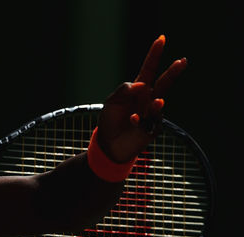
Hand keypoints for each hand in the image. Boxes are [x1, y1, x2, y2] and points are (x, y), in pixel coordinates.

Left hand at [97, 35, 187, 162]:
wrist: (108, 144)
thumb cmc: (110, 120)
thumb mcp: (111, 102)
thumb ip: (123, 90)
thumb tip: (141, 84)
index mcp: (138, 89)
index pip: (148, 69)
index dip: (154, 55)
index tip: (161, 39)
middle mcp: (148, 99)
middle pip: (163, 83)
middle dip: (173, 73)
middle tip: (182, 61)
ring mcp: (152, 114)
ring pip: (158, 104)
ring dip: (156, 104)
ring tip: (156, 102)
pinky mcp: (152, 129)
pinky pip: (149, 122)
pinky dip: (138, 120)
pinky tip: (132, 119)